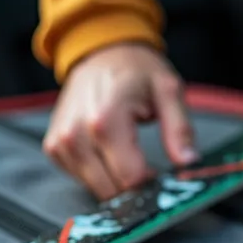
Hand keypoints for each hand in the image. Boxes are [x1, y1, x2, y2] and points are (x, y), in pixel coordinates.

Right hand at [43, 43, 196, 199]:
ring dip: (114, 181)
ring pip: (94, 188)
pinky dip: (96, 174)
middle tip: (145, 167)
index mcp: (106, 119)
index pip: (130, 177)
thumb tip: (189, 162)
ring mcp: (61, 142)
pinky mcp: (53, 147)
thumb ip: (179, 129)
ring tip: (126, 155)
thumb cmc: (136, 71)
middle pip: (110, 189)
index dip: (149, 182)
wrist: (101, 53)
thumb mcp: (168, 91)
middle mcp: (77, 133)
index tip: (158, 173)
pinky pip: (78, 178)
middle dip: (133, 186)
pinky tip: (106, 153)